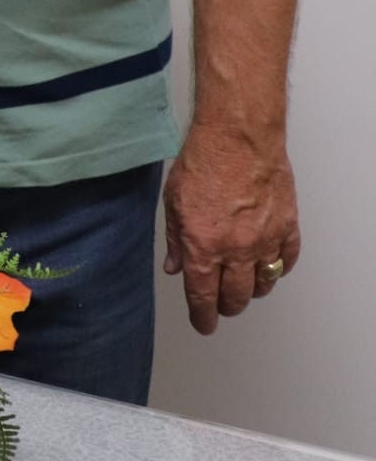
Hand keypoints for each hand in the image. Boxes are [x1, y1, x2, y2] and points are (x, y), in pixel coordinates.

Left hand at [163, 122, 299, 333]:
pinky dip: (278, 267)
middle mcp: (235, 249)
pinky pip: (286, 259)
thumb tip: (175, 266)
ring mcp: (264, 239)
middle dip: (226, 305)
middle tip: (222, 304)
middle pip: (235, 296)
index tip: (204, 323)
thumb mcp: (173, 201)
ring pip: (263, 283)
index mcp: (203, 246)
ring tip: (245, 284)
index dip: (203, 316)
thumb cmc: (204, 160)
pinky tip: (271, 264)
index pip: (203, 296)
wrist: (238, 136)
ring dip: (252, 289)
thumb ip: (174, 239)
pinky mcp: (287, 226)